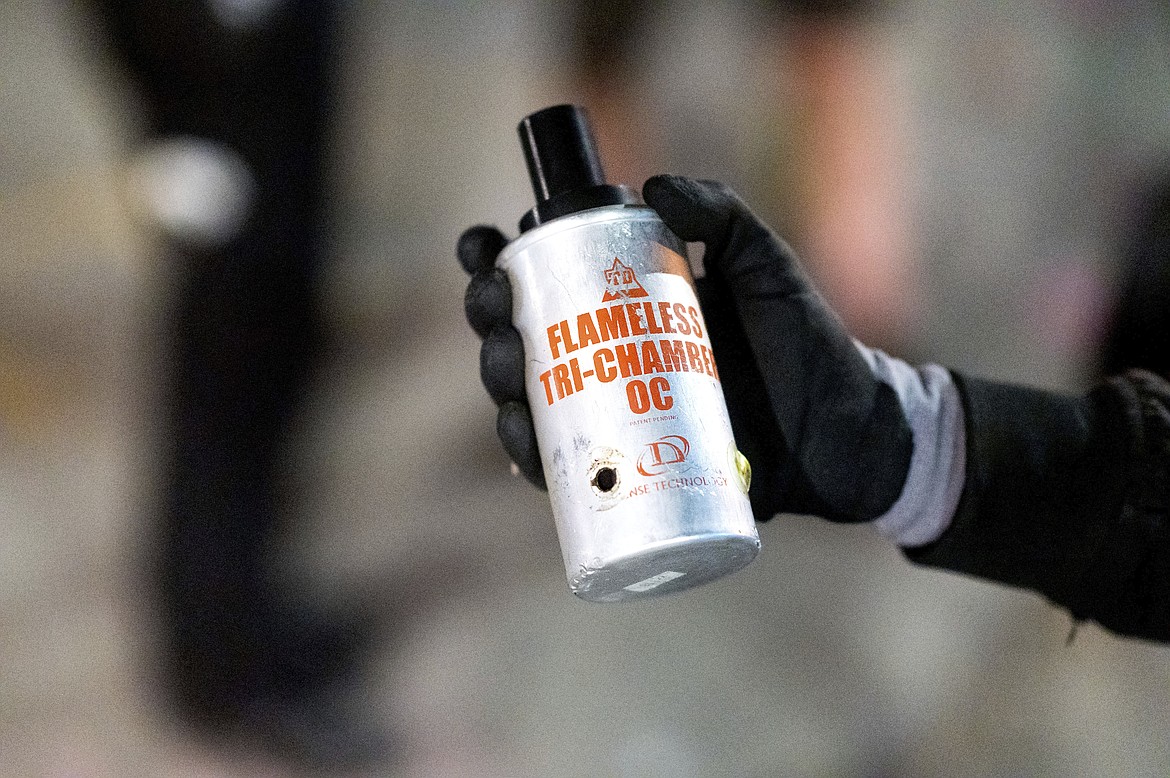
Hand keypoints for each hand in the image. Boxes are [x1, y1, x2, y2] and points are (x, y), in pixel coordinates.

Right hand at [457, 175, 912, 521]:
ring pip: (532, 404)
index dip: (496, 263)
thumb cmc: (807, 342)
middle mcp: (610, 361)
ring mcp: (618, 418)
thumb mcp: (767, 266)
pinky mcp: (633, 469)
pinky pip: (569, 470)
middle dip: (491, 324)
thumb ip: (723, 212)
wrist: (847, 432)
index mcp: (626, 306)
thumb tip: (653, 183)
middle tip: (499, 317)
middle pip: (523, 340)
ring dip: (501, 391)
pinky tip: (526, 451)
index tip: (481, 248)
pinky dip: (536, 463)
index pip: (546, 277)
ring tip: (511, 380)